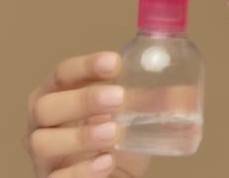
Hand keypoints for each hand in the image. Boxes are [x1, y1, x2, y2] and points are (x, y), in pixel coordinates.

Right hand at [24, 52, 149, 177]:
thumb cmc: (114, 143)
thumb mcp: (131, 119)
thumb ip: (150, 103)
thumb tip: (185, 93)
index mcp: (58, 96)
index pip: (62, 74)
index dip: (85, 66)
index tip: (115, 62)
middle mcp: (43, 124)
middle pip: (45, 106)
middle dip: (82, 100)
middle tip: (119, 97)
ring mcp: (44, 156)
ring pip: (43, 142)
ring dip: (80, 135)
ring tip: (114, 132)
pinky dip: (81, 170)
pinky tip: (106, 161)